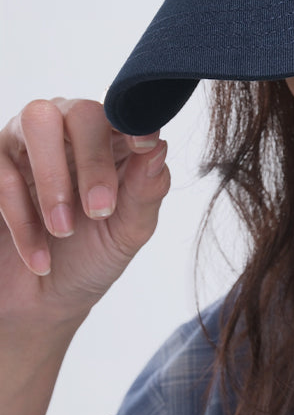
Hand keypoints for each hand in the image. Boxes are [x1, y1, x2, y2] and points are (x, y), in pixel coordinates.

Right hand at [0, 98, 171, 332]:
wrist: (41, 303)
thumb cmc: (90, 258)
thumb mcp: (127, 232)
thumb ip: (146, 190)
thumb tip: (158, 146)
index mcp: (111, 142)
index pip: (124, 112)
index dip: (134, 120)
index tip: (144, 144)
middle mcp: (68, 130)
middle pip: (80, 111)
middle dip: (93, 160)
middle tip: (99, 211)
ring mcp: (24, 142)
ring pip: (36, 122)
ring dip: (53, 180)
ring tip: (63, 230)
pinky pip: (3, 172)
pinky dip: (22, 219)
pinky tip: (39, 257)